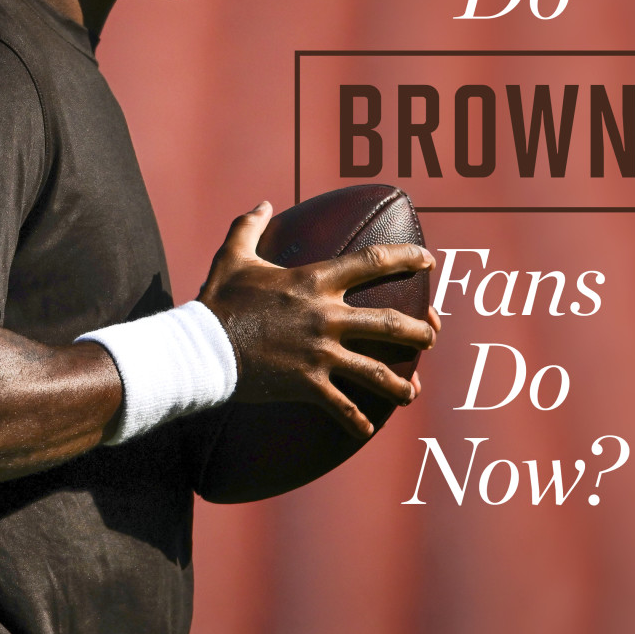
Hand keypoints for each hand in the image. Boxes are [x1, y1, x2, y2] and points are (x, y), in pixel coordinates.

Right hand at [198, 202, 437, 438]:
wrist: (202, 347)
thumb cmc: (219, 300)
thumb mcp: (234, 256)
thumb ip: (250, 226)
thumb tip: (264, 203)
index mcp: (314, 280)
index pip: (372, 262)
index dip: (406, 257)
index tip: (429, 260)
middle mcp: (326, 315)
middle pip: (390, 323)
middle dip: (420, 331)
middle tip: (432, 335)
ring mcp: (319, 352)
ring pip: (375, 370)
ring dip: (400, 383)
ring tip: (413, 392)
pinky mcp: (307, 383)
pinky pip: (341, 406)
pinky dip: (356, 421)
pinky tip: (367, 430)